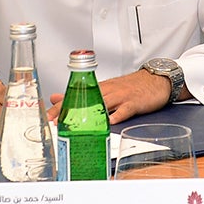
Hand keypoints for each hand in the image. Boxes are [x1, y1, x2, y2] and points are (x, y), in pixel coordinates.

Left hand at [47, 69, 171, 125]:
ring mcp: (121, 96)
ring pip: (102, 103)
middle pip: (85, 99)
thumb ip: (84, 94)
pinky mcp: (134, 102)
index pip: (77, 95)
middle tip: (54, 119)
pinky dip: (117, 115)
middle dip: (68, 109)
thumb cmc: (131, 87)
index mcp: (100, 88)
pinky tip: (110, 122)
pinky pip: (125, 109)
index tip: (47, 114)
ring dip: (89, 113)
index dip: (61, 105)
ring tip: (76, 123)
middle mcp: (108, 91)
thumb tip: (60, 97)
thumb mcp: (106, 88)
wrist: (156, 80)